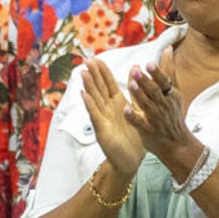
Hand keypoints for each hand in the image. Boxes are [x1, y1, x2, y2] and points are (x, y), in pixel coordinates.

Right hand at [81, 58, 143, 176]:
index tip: (96, 58)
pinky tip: (84, 96)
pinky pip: (95, 115)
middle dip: (93, 74)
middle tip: (86, 60)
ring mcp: (102, 118)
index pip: (107, 83)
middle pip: (99, 88)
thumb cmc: (132, 136)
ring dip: (88, 86)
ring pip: (94, 99)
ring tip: (83, 73)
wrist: (130, 159)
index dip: (102, 71)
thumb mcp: (136, 110)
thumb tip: (135, 70)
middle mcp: (107, 109)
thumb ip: (135, 91)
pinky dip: (90, 105)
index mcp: (116, 103)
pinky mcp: (102, 129)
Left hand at [124, 50, 198, 161]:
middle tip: (135, 71)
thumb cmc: (172, 113)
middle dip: (145, 81)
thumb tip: (167, 49)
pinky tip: (125, 110)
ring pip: (146, 105)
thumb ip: (168, 71)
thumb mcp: (173, 92)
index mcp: (169, 95)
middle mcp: (163, 105)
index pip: (164, 82)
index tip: (148, 63)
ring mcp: (155, 118)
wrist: (176, 143)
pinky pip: (139, 123)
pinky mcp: (147, 130)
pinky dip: (133, 116)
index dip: (156, 73)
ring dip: (138, 95)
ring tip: (130, 84)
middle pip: (154, 92)